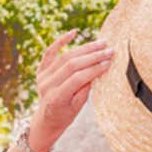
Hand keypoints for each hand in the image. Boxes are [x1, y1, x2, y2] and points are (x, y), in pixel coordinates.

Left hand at [27, 32, 112, 151]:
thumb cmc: (65, 115)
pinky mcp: (41, 69)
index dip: (94, 69)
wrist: (46, 118)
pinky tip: (74, 32)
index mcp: (56, 97)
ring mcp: (42, 76)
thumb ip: (85, 89)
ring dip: (85, 48)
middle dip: (93, 56)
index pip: (78, 78)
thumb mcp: (78, 107)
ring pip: (65, 56)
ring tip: (101, 44)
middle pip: (72, 64)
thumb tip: (99, 68)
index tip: (109, 63)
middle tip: (109, 50)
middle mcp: (47, 84)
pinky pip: (50, 52)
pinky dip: (61, 41)